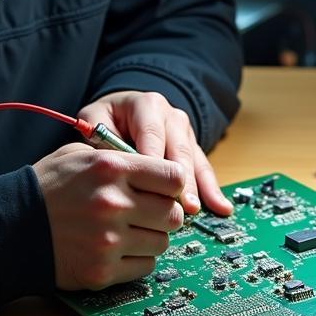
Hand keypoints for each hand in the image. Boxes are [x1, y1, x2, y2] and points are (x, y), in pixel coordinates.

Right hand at [34, 143, 186, 289]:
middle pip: (174, 214)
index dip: (173, 183)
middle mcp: (113, 203)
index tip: (165, 188)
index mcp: (111, 168)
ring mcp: (108, 240)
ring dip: (151, 237)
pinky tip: (118, 248)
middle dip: (165, 213)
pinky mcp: (102, 270)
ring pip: (162, 242)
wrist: (8, 227)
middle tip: (149, 212)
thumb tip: (159, 170)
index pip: (174, 177)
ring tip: (129, 230)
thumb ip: (121, 158)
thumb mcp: (81, 154)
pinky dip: (137, 259)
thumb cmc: (46, 187)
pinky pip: (145, 267)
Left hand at [78, 91, 231, 216]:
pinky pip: (204, 170)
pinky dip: (212, 191)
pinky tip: (221, 208)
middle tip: (177, 204)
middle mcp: (172, 117)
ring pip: (194, 161)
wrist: (125, 111)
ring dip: (196, 188)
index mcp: (147, 105)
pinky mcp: (194, 150)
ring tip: (194, 210)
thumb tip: (105, 162)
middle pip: (178, 149)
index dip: (153, 160)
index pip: (152, 133)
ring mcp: (186, 133)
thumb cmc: (107, 119)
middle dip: (178, 179)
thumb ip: (97, 136)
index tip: (149, 186)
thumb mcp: (94, 119)